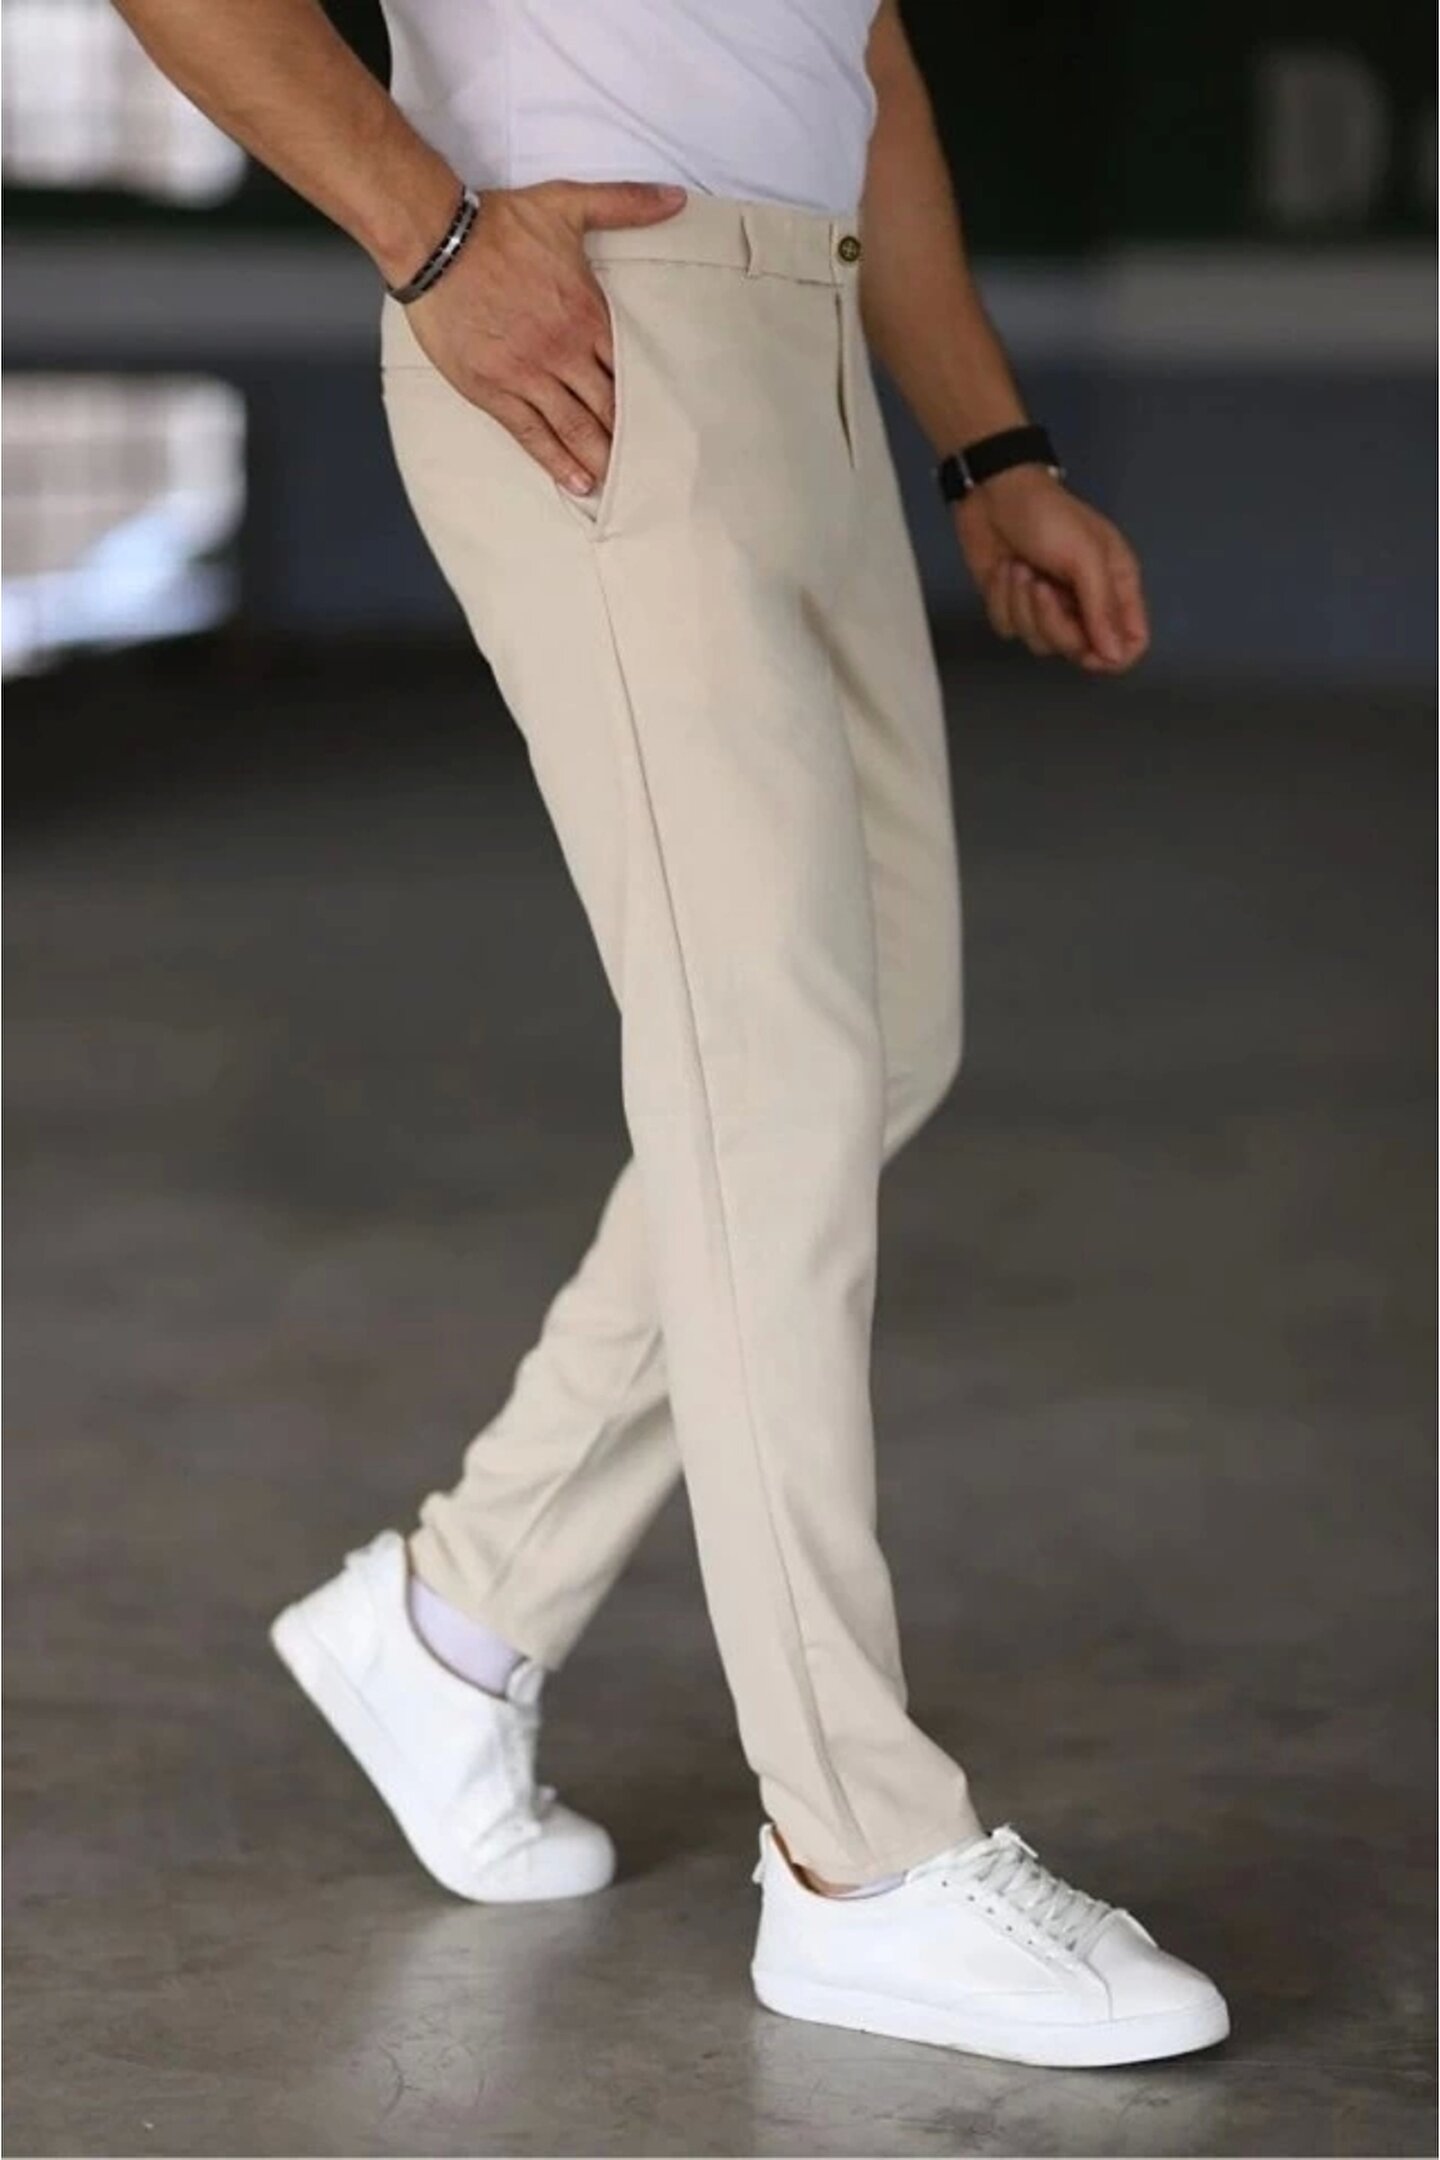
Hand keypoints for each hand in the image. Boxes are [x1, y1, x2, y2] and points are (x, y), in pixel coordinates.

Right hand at [405, 179, 685, 496]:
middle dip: (631, 439)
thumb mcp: (567, 204)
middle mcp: (563, 353)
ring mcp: (528, 376)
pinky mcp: (494, 392)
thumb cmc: (500, 224)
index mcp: (586, 315)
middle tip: (655, 469)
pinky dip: (558, 463)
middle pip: (608, 407)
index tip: (669, 424)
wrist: (437, 240)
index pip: (628, 369)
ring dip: (601, 458)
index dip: (649, 400)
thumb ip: (625, 203)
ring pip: (576, 428)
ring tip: (623, 485)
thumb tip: (676, 198)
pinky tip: (579, 483)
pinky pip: (533, 435)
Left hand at [954, 467, 1148, 671]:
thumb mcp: (1086, 554)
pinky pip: (1009, 630)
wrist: (992, 493)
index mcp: (1116, 587)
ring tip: (1020, 568)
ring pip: (1040, 644)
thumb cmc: (1048, 515)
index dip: (1110, 654)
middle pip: (1080, 651)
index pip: (1130, 644)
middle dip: (1053, 622)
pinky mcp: (1014, 609)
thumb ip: (1102, 607)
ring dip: (1023, 605)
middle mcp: (1087, 605)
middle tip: (1041, 585)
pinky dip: (1001, 601)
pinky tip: (1004, 571)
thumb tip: (1114, 657)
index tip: (1085, 643)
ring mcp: (1049, 610)